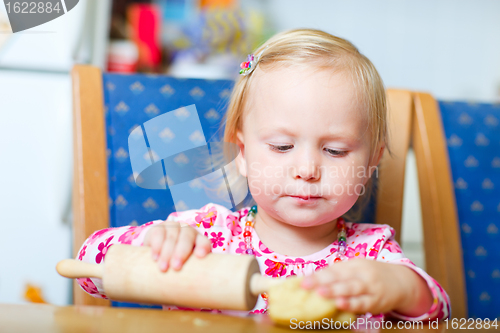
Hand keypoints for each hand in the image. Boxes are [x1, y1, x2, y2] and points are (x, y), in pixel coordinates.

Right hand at [143, 221, 210, 271]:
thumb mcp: (186, 269)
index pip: (204, 242)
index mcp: (199, 240)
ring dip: (167, 252)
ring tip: (163, 268)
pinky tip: (155, 257)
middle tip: (176, 267)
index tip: (200, 256)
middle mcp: (187, 231)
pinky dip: (156, 246)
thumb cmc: (176, 267)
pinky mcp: (158, 228)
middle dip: (182, 252)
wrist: (156, 257)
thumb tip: (195, 292)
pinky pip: (157, 234)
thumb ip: (191, 275)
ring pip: (172, 236)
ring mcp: (173, 227)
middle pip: (187, 238)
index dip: (203, 247)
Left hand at [301, 258, 424, 315]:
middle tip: (306, 285)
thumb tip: (313, 280)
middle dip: (322, 282)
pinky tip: (341, 304)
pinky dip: (352, 304)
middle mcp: (361, 274)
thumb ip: (338, 275)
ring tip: (321, 293)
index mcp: (353, 265)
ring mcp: (369, 287)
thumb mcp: (356, 270)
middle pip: (340, 277)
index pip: (333, 270)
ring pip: (351, 288)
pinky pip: (363, 303)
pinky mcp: (376, 301)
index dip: (317, 275)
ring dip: (335, 291)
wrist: (401, 282)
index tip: (303, 281)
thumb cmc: (372, 277)